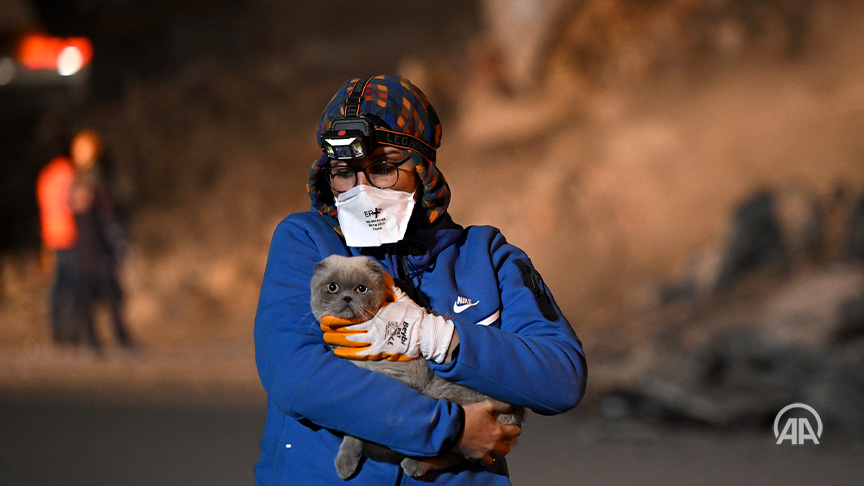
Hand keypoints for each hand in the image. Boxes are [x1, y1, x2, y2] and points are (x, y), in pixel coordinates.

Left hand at [320, 288, 454, 361]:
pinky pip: (359, 355)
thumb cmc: (414, 316)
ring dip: (337, 340)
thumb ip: (390, 289)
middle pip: (348, 329)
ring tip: (326, 338)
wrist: (426, 334)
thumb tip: (383, 277)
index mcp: (377, 315)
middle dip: (333, 329)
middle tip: (322, 327)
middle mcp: (373, 328)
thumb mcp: (402, 298)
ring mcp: (376, 341)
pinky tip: (337, 352)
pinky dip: (347, 354)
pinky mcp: (380, 353)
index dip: (339, 318)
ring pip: (351, 342)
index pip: (353, 317)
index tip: (327, 317)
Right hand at [452, 401, 520, 464]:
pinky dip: (483, 457)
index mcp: (498, 432)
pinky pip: (482, 461)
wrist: (451, 426)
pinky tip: (481, 452)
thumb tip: (511, 405)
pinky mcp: (474, 457)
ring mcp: (484, 453)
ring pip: (495, 457)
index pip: (515, 432)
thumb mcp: (485, 406)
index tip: (513, 427)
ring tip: (493, 448)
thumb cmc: (468, 415)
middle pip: (507, 448)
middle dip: (507, 443)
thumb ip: (500, 406)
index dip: (516, 429)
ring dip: (495, 453)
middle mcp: (494, 445)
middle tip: (503, 438)